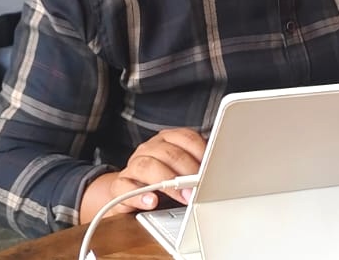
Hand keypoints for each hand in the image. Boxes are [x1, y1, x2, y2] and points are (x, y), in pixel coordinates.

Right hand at [78, 127, 205, 222]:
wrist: (129, 192)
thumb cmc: (163, 179)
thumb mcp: (181, 170)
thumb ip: (196, 166)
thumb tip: (218, 171)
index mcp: (166, 140)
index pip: (185, 137)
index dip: (200, 151)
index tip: (212, 167)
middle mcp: (149, 149)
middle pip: (168, 153)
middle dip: (187, 171)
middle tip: (200, 188)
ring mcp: (133, 166)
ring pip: (146, 166)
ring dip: (167, 182)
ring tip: (183, 196)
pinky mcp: (119, 186)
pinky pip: (125, 187)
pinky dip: (139, 196)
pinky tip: (152, 201)